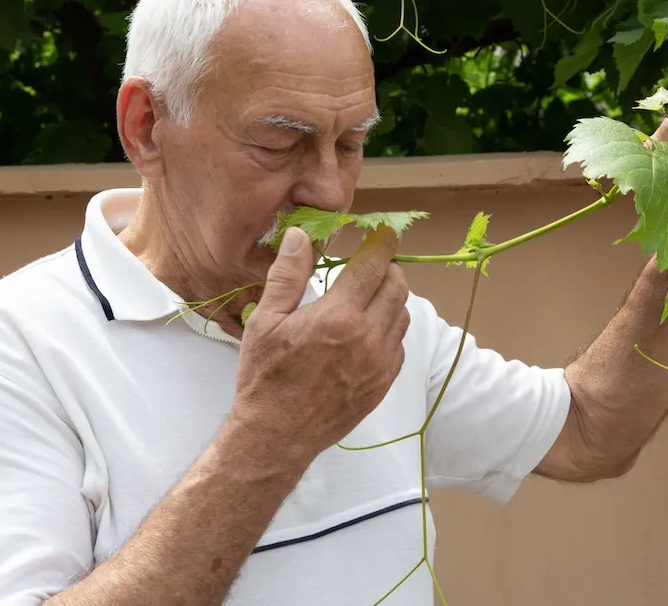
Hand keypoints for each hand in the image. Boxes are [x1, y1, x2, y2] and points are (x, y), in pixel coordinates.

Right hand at [229, 225, 410, 467]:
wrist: (276, 435)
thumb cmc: (265, 377)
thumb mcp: (265, 321)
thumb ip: (287, 275)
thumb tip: (299, 236)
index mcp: (338, 316)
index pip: (374, 265)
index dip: (381, 244)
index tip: (382, 234)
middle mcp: (367, 337)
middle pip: (398, 286)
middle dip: (388, 269)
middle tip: (370, 266)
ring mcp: (380, 363)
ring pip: (402, 315)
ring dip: (390, 299)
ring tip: (367, 298)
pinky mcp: (383, 383)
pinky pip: (399, 345)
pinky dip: (390, 330)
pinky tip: (367, 331)